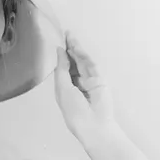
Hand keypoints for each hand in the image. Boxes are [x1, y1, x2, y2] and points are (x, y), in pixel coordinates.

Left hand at [54, 30, 115, 145]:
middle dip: (70, 48)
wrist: (93, 125)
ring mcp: (90, 81)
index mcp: (67, 87)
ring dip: (77, 49)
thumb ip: (61, 69)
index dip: (62, 55)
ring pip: (83, 62)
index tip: (59, 42)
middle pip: (74, 62)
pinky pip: (91, 65)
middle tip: (67, 33)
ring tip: (71, 37)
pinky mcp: (100, 80)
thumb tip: (59, 51)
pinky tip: (77, 48)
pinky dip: (84, 56)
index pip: (64, 68)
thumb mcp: (62, 88)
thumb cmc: (74, 111)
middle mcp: (78, 82)